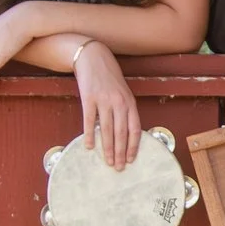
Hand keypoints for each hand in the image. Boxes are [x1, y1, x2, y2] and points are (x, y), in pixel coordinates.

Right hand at [73, 41, 141, 169]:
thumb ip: (124, 110)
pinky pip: (89, 121)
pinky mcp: (89, 98)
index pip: (135, 128)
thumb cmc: (109, 77)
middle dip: (120, 152)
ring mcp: (104, 100)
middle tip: (118, 167)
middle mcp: (119, 102)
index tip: (131, 159)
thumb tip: (124, 133)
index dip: (133, 146)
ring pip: (107, 130)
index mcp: (130, 102)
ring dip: (107, 148)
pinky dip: (89, 135)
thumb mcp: (123, 92)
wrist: (93, 58)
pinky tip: (89, 146)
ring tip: (107, 161)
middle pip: (122, 132)